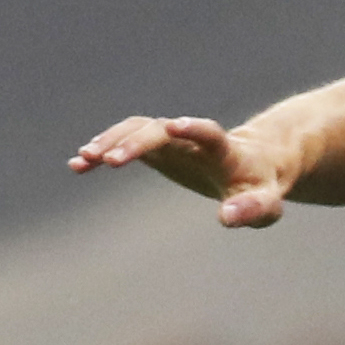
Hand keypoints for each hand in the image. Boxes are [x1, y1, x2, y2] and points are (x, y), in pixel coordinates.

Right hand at [67, 114, 298, 229]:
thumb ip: (251, 210)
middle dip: (134, 142)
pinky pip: (125, 141)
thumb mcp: (266, 204)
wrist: (252, 163)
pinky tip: (78, 165)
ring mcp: (171, 138)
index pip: (208, 132)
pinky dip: (104, 150)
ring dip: (110, 141)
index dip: (193, 128)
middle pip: (159, 130)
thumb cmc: (261, 186)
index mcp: (223, 149)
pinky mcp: (156, 145)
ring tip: (83, 160)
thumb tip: (226, 218)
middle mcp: (192, 136)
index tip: (173, 126)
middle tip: (107, 161)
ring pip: (136, 130)